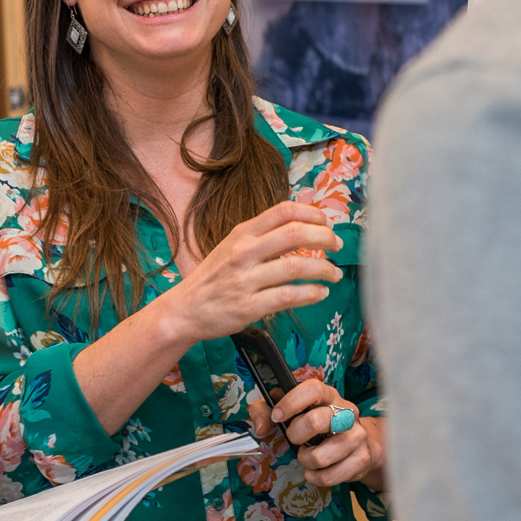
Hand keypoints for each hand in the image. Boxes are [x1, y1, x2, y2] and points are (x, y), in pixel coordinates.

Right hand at [159, 201, 342, 347]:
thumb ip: (262, 236)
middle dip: (325, 238)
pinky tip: (320, 293)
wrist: (184, 309)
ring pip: (296, 267)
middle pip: (295, 234)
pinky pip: (289, 297)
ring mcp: (245, 280)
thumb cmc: (213, 277)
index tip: (326, 223)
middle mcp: (243, 252)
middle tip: (337, 246)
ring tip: (335, 274)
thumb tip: (301, 224)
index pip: (283, 211)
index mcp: (241, 234)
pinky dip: (311, 294)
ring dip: (324, 270)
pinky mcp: (248, 306)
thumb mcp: (231, 246)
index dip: (312, 214)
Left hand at [253, 378, 384, 488]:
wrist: (357, 443)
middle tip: (293, 439)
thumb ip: (265, 411)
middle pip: (316, 421)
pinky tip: (316, 470)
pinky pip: (330, 476)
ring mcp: (357, 436)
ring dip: (305, 460)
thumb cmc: (316, 424)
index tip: (277, 416)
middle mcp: (347, 413)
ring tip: (306, 456)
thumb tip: (261, 427)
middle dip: (296, 435)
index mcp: (328, 395)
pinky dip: (315, 477)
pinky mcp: (362, 459)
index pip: (313, 390)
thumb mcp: (289, 411)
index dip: (291, 402)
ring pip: (321, 456)